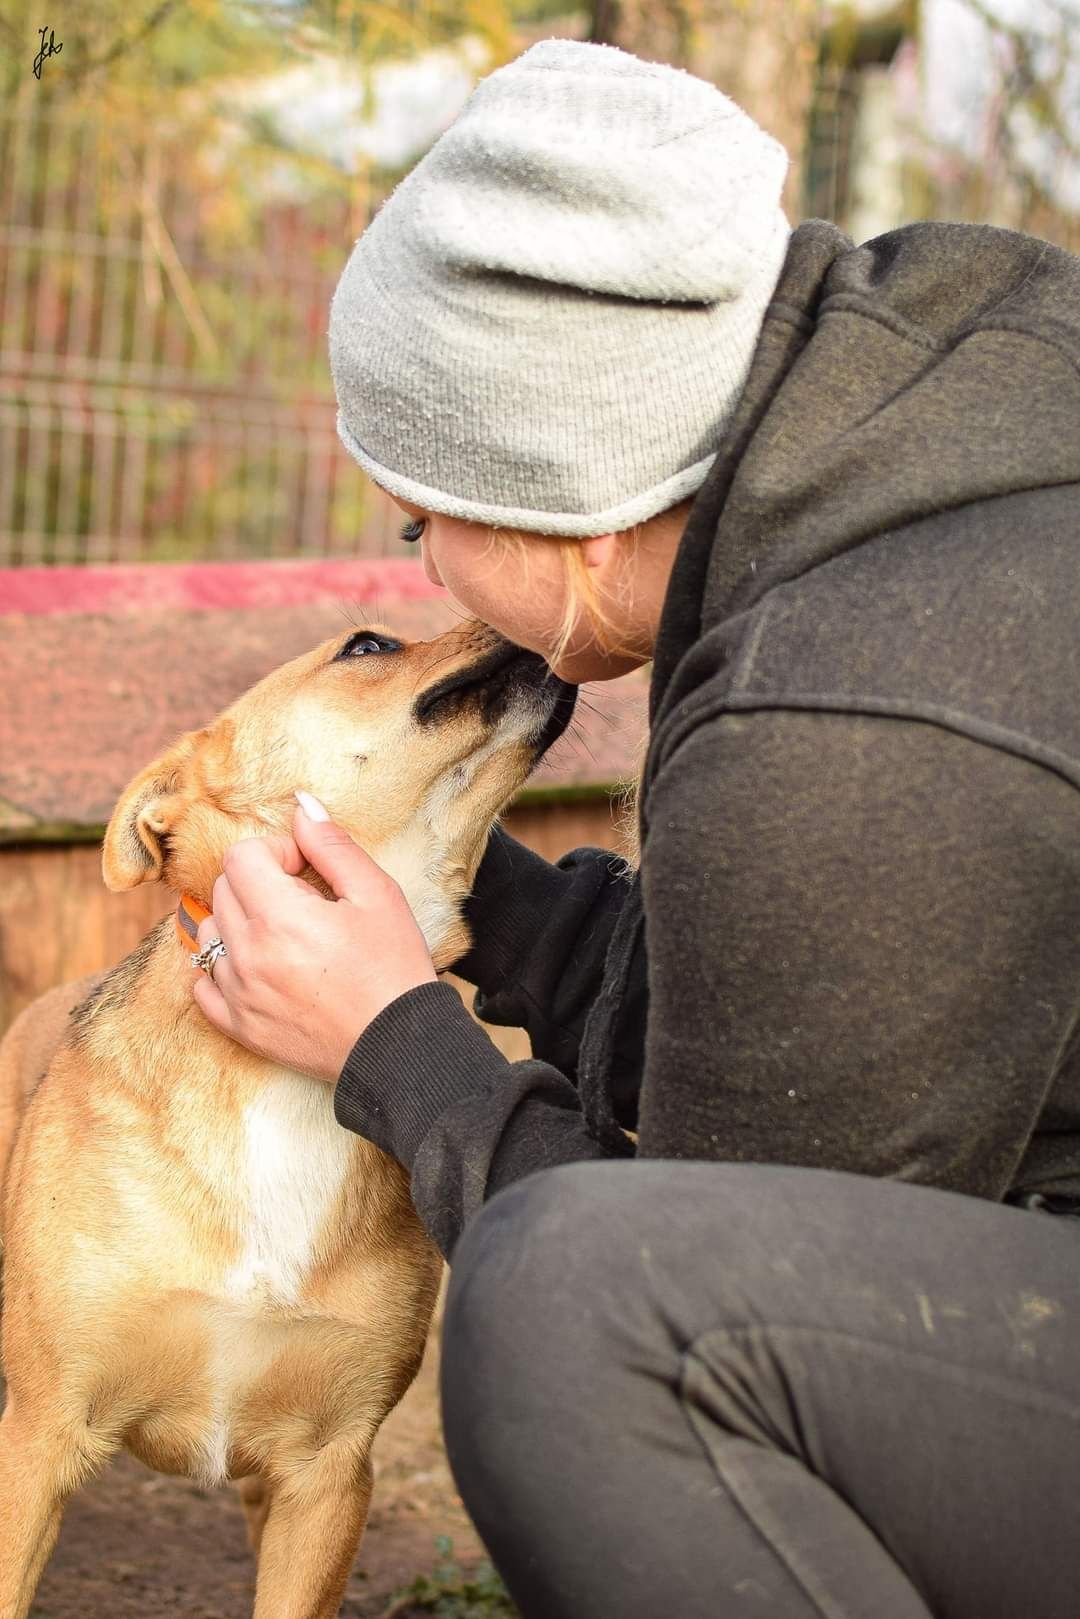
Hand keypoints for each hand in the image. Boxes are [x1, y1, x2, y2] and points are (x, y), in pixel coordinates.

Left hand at [192, 793, 436, 1081]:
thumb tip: (301, 806)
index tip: (307, 869)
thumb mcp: (376, 895)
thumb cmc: (393, 968)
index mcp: (279, 917)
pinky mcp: (238, 1026)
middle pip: (224, 889)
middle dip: (259, 881)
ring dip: (240, 921)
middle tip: (304, 900)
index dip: (276, 852)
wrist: (398, 1047)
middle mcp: (247, 954)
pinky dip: (221, 968)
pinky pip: (202, 985)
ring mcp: (237, 994)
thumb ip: (332, 845)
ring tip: (285, 934)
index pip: (242, 857)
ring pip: (210, 933)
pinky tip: (257, 966)